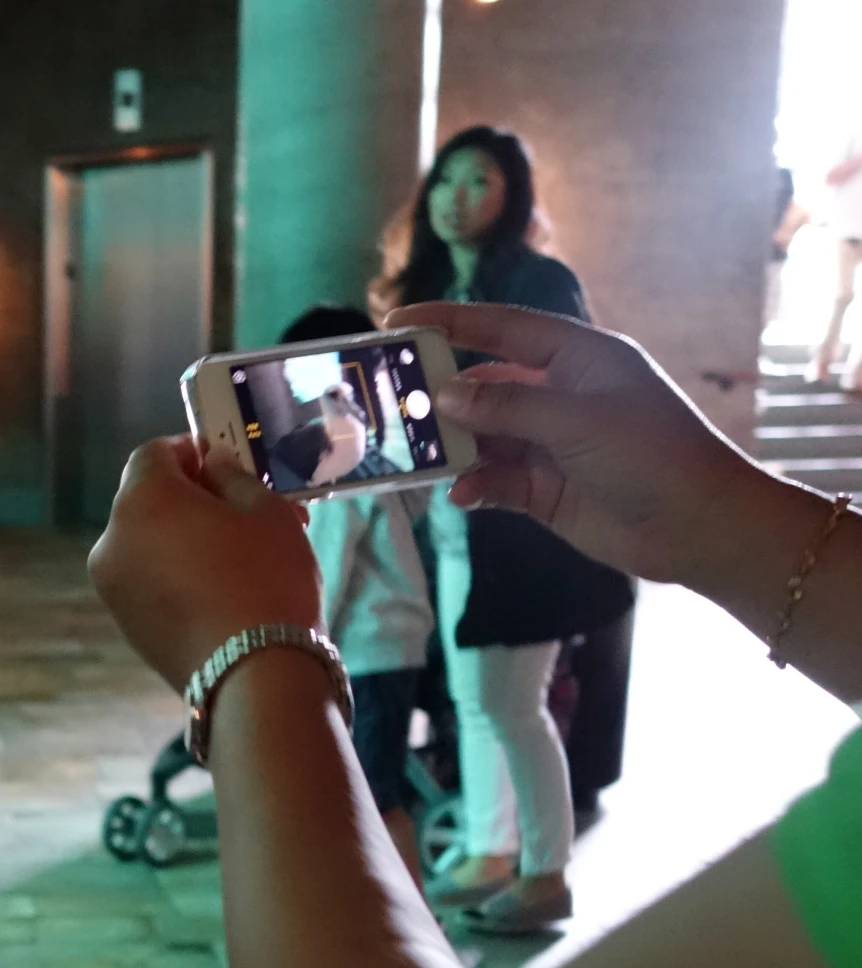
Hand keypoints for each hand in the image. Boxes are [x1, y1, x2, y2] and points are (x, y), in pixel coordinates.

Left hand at [88, 437, 322, 691]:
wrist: (253, 674)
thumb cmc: (265, 578)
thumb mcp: (264, 511)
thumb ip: (232, 476)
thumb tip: (211, 463)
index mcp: (140, 501)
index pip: (153, 454)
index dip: (190, 451)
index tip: (229, 465)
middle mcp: (111, 540)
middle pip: (148, 500)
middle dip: (194, 497)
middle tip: (248, 511)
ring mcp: (112, 587)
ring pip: (149, 542)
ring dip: (188, 537)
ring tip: (244, 553)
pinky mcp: (125, 625)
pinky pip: (149, 579)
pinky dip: (176, 572)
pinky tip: (222, 588)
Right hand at [387, 303, 775, 587]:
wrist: (698, 526)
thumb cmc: (650, 454)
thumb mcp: (578, 421)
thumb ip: (506, 408)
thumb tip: (443, 397)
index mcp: (578, 358)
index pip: (504, 329)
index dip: (451, 322)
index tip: (397, 321)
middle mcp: (560, 395)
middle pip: (484, 386)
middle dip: (440, 396)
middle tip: (389, 404)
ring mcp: (550, 444)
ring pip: (483, 437)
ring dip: (452, 447)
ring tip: (411, 457)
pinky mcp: (545, 489)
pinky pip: (495, 480)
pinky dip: (475, 486)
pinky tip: (461, 496)